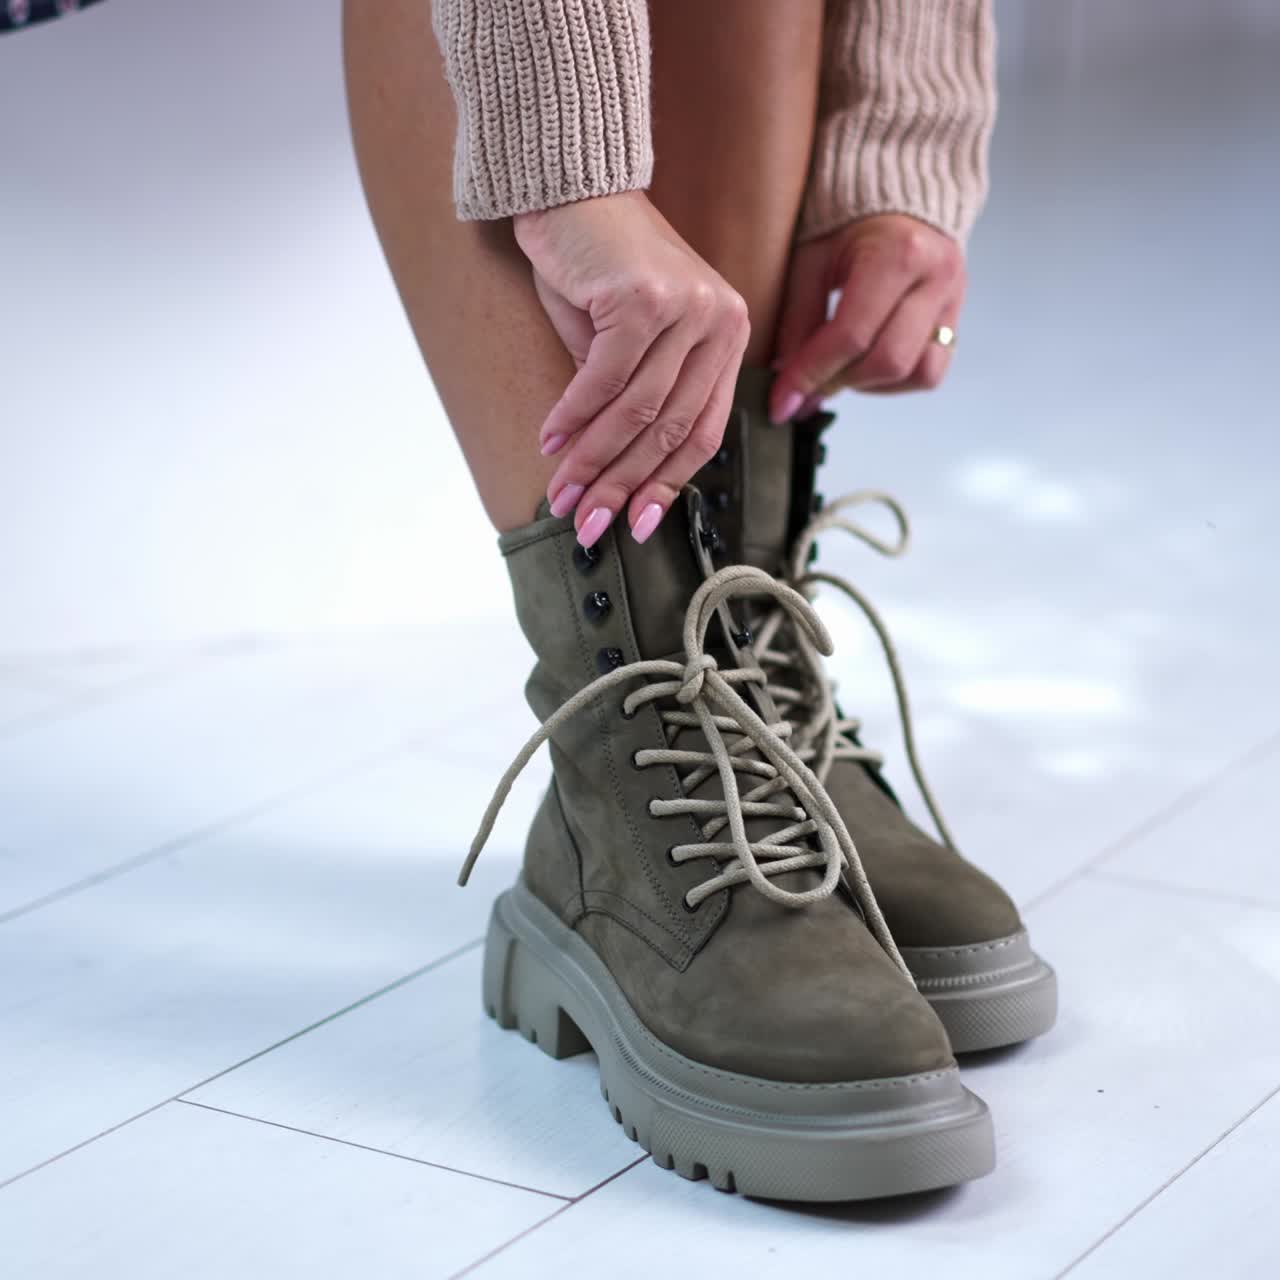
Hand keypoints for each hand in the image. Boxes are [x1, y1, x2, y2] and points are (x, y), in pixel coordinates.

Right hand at [514, 191, 749, 547]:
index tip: (636, 524)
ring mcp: (687, 309)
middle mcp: (720, 322)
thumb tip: (616, 473)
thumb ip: (636, 398)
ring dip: (592, 460)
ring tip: (562, 494)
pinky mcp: (644, 299)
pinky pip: (604, 379)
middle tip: (588, 522)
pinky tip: (550, 442)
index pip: (701, 431)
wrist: (574, 187)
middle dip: (622, 485)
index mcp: (728, 336)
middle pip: (669, 430)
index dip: (667, 485)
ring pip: (637, 411)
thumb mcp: (629, 339)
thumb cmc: (599, 266)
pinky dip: (574, 417)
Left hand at [768, 214, 965, 421]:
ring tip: (837, 370)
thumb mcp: (810, 259)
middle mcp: (936, 276)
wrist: (894, 190)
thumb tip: (786, 382)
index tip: (781, 402)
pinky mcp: (956, 314)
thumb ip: (798, 322)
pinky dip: (894, 380)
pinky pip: (930, 370)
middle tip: (804, 388)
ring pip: (917, 373)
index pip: (851, 335)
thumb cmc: (845, 217)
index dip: (810, 375)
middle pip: (888, 361)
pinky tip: (864, 365)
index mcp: (899, 252)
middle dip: (838, 383)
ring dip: (870, 385)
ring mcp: (953, 298)